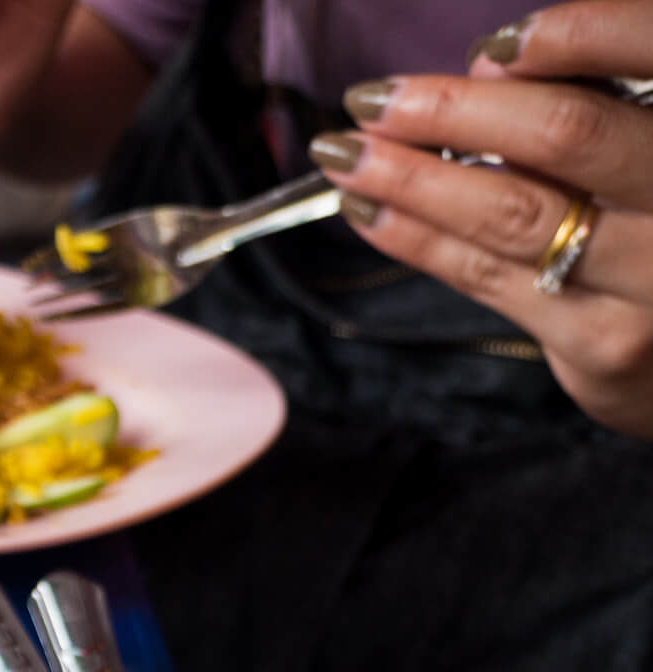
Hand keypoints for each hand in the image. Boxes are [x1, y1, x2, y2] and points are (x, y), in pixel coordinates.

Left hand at [308, 1, 652, 438]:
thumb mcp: (645, 144)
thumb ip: (598, 100)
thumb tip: (488, 68)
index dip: (579, 33)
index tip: (495, 46)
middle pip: (567, 137)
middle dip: (453, 110)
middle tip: (372, 99)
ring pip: (512, 213)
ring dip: (409, 178)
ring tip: (343, 153)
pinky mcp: (603, 344)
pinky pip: (487, 277)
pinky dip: (415, 237)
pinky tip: (367, 210)